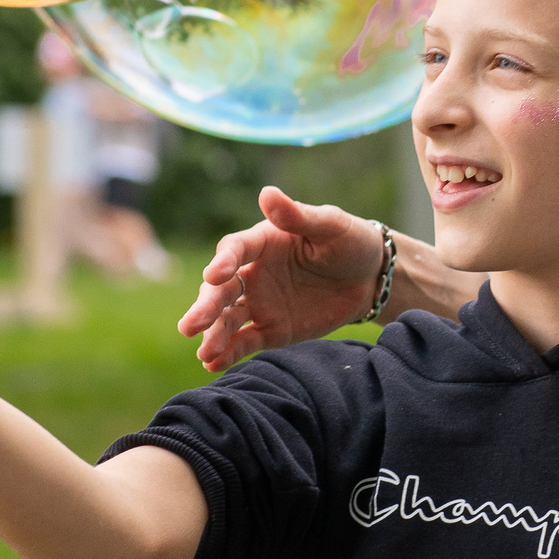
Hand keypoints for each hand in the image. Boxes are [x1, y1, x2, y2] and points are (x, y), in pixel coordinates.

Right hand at [177, 187, 386, 370]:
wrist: (369, 278)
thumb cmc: (348, 241)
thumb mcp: (329, 225)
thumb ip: (297, 216)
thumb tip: (266, 193)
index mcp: (261, 242)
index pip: (234, 250)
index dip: (223, 261)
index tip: (215, 274)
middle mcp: (252, 273)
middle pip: (221, 290)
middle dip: (205, 307)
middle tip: (190, 325)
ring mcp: (259, 303)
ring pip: (228, 319)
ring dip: (213, 334)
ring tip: (204, 351)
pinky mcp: (271, 329)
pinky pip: (245, 342)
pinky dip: (229, 353)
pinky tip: (213, 364)